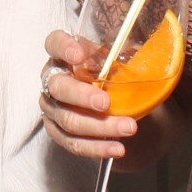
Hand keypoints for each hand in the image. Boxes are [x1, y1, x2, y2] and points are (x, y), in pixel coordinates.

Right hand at [40, 29, 138, 160]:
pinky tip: (117, 147)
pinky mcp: (57, 131)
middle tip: (106, 102)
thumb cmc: (106, 72)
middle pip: (58, 87)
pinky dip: (96, 147)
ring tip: (128, 127)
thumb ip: (121, 55)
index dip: (63, 48)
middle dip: (82, 96)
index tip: (79, 55)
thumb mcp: (112, 58)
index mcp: (62, 55)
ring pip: (68, 119)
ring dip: (99, 126)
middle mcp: (51, 79)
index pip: (54, 43)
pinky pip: (73, 143)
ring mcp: (51, 107)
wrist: (104, 100)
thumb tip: (140, 54)